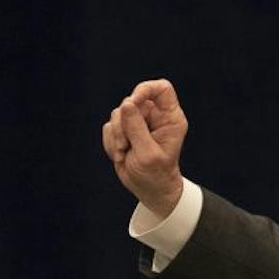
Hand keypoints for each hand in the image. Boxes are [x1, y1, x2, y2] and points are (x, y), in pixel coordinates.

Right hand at [102, 79, 187, 218]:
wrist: (149, 190)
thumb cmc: (156, 175)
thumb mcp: (147, 154)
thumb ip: (137, 128)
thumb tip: (126, 104)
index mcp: (169, 119)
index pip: (161, 89)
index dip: (145, 90)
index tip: (133, 103)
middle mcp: (155, 117)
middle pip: (132, 101)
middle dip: (123, 123)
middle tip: (125, 145)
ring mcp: (138, 122)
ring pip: (117, 114)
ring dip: (116, 135)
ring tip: (123, 153)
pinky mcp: (124, 130)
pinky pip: (109, 126)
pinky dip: (111, 142)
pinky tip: (120, 155)